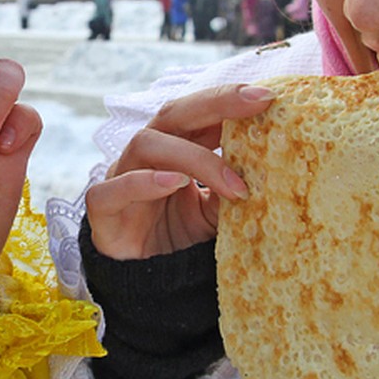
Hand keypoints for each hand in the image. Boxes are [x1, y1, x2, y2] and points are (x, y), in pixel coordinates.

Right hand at [85, 84, 273, 259]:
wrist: (149, 283)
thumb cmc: (184, 235)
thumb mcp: (219, 211)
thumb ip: (236, 188)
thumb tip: (276, 170)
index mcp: (177, 145)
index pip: (200, 112)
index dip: (230, 99)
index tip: (268, 96)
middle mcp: (148, 153)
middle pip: (174, 113)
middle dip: (216, 103)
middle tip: (256, 102)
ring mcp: (122, 176)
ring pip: (147, 144)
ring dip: (194, 159)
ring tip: (233, 185)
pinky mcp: (103, 208)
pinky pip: (113, 188)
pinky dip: (143, 182)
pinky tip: (174, 183)